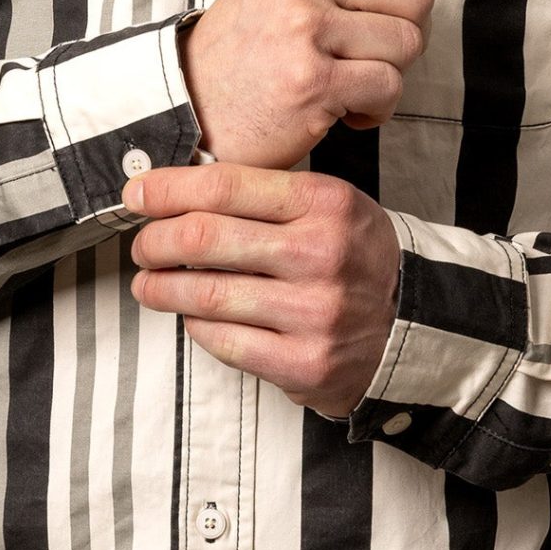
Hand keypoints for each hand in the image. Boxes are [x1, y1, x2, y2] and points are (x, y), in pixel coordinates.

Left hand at [123, 160, 401, 420]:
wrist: (414, 325)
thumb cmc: (356, 258)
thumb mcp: (329, 207)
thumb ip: (265, 197)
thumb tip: (175, 194)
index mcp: (326, 203)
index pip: (225, 185)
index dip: (167, 189)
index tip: (136, 194)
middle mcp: (322, 254)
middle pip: (204, 238)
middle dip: (154, 241)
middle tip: (141, 246)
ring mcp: (314, 313)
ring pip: (205, 294)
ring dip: (161, 287)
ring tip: (148, 284)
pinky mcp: (305, 364)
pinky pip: (224, 341)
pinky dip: (196, 325)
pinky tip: (191, 316)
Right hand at [177, 0, 462, 169]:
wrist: (192, 107)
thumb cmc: (254, 44)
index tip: (361, 9)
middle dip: (400, 31)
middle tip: (355, 51)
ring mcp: (302, 24)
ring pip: (409, 42)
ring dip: (386, 72)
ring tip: (342, 78)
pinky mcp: (310, 80)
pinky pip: (390, 87)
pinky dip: (374, 108)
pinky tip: (337, 107)